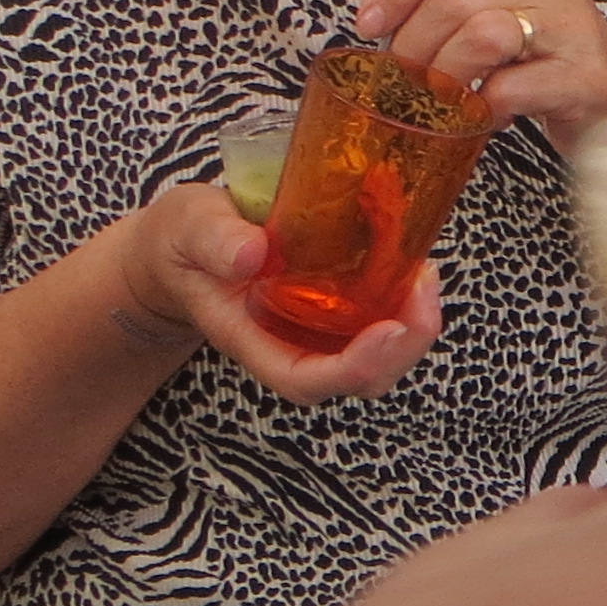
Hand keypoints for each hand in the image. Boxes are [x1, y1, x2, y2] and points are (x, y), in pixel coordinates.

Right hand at [114, 182, 438, 400]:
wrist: (183, 244)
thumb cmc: (182, 240)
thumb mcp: (186, 226)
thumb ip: (212, 239)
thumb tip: (251, 253)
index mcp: (248, 336)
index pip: (303, 378)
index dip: (353, 367)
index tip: (389, 328)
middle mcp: (288, 343)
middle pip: (358, 378)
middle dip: (403, 347)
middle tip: (423, 286)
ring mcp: (315, 330)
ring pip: (379, 356)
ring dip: (413, 323)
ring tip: (424, 273)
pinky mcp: (333, 308)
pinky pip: (379, 319)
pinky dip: (404, 299)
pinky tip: (412, 262)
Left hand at [353, 0, 606, 144]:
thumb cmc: (546, 64)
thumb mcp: (501, 16)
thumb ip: (451, 3)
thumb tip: (380, 17)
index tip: (370, 25)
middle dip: (415, 45)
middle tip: (405, 81)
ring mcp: (574, 29)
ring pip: (483, 33)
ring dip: (447, 75)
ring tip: (444, 99)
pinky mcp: (586, 78)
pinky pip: (511, 88)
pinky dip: (484, 109)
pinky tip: (488, 117)